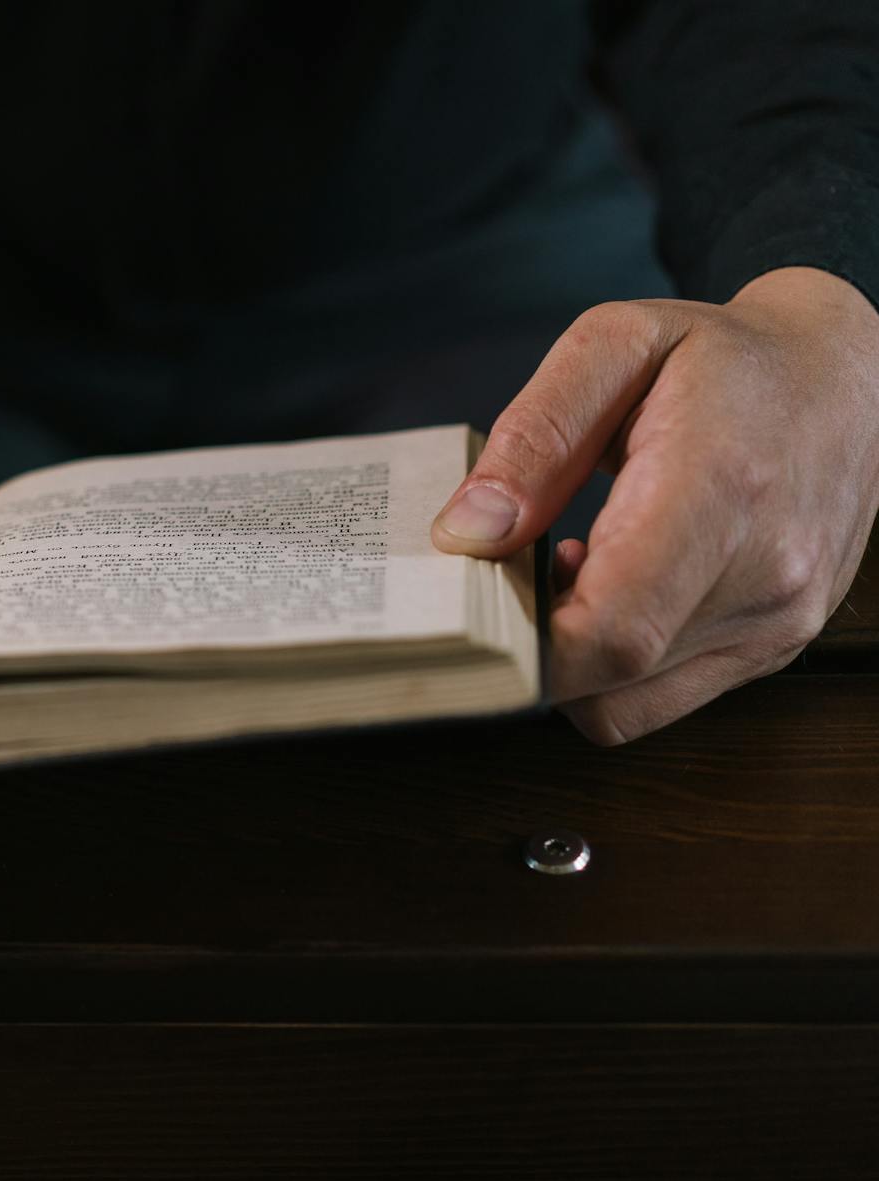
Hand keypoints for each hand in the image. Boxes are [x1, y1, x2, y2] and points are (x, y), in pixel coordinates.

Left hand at [430, 266, 878, 743]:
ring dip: (571, 658)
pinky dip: (612, 664)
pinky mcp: (773, 648)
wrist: (848, 379)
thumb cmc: (728, 358)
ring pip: (626, 704)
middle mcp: (766, 575)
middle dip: (529, 644)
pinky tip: (610, 588)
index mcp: (719, 491)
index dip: (523, 643)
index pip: (612, 631)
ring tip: (572, 568)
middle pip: (609, 678)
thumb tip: (468, 533)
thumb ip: (535, 437)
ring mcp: (777, 623)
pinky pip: (659, 698)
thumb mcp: (614, 345)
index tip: (476, 599)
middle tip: (509, 569)